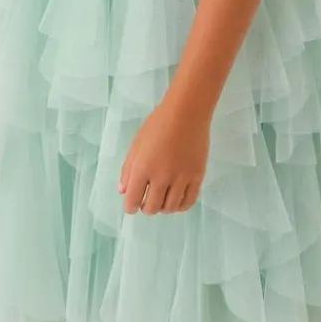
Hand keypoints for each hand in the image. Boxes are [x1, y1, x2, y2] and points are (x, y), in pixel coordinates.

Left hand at [118, 99, 209, 215]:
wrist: (187, 114)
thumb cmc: (158, 124)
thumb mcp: (136, 144)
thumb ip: (128, 169)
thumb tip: (123, 191)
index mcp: (142, 168)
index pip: (133, 200)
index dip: (130, 207)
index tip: (131, 207)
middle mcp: (161, 177)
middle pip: (152, 208)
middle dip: (146, 208)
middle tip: (146, 202)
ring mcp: (181, 179)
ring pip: (170, 208)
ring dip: (162, 208)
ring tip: (161, 200)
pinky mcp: (197, 177)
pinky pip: (188, 201)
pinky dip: (180, 206)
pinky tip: (176, 202)